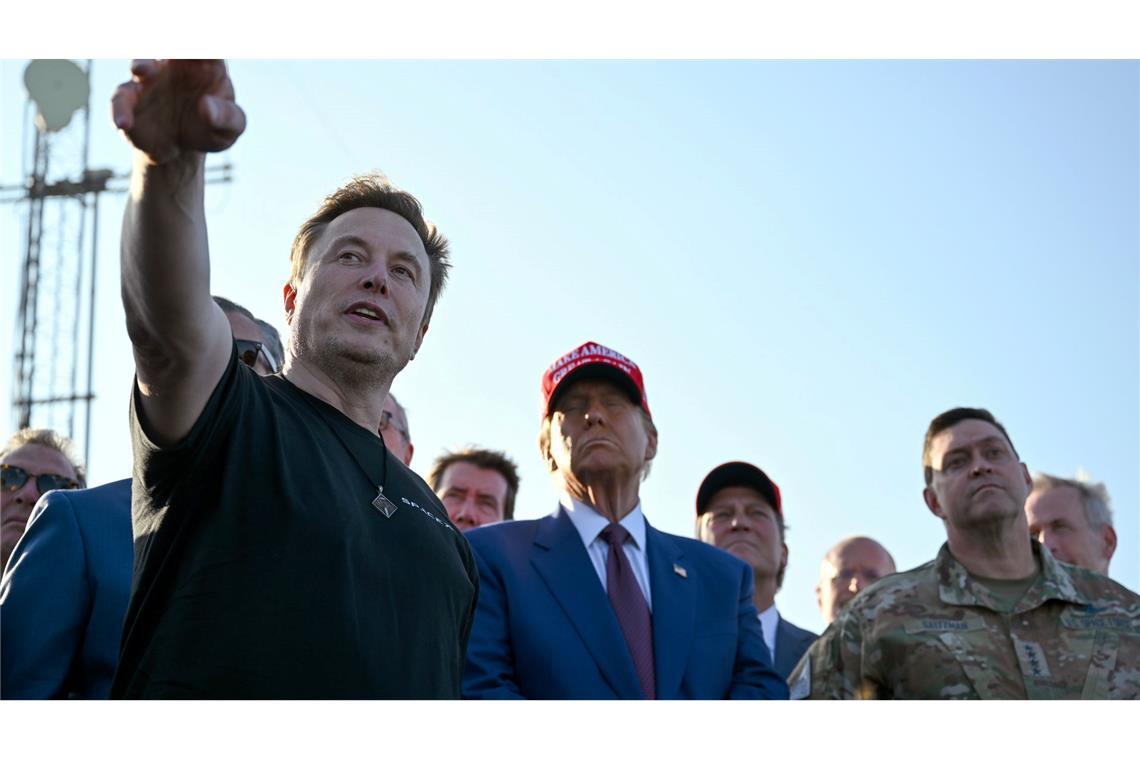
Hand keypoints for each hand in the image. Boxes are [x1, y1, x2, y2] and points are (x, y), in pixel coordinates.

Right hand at [111, 59, 245, 164]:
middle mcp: (175, 65)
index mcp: (206, 65)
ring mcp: (150, 79)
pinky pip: (121, 100)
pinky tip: (123, 123)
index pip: (206, 48)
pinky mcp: (130, 99)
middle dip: (169, 44)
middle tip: (172, 49)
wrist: (181, 150)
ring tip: (140, 70)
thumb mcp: (230, 128)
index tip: (202, 51)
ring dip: (141, 64)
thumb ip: (226, 117)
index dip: (202, 48)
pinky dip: (120, 109)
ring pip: (141, 64)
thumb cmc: (212, 130)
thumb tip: (207, 106)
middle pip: (170, 47)